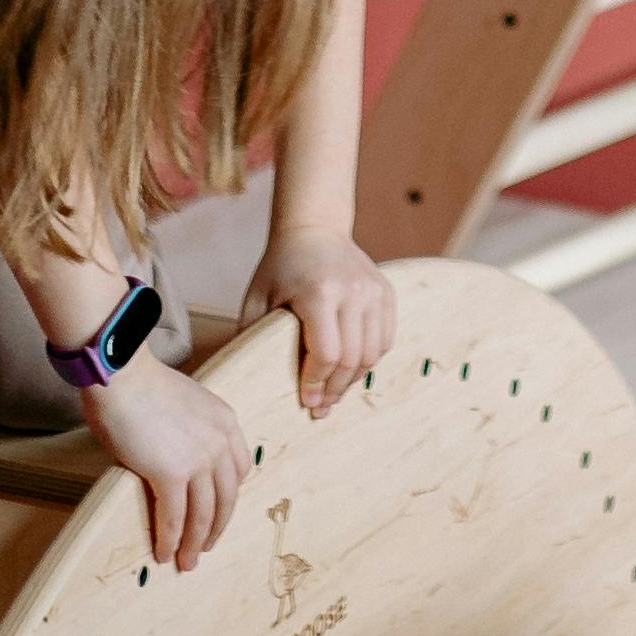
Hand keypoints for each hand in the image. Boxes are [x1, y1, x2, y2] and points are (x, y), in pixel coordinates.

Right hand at [83, 346, 248, 569]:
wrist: (121, 375)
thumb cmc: (139, 384)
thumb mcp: (184, 403)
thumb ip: (190, 432)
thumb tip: (173, 459)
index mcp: (226, 422)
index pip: (240, 469)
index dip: (228, 495)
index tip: (218, 511)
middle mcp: (220, 443)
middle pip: (226, 498)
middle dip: (215, 528)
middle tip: (204, 548)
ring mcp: (199, 460)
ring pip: (203, 514)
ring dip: (194, 543)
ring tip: (186, 562)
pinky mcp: (172, 474)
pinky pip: (174, 517)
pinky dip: (170, 539)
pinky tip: (164, 553)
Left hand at [252, 228, 396, 417]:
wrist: (314, 228)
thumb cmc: (281, 266)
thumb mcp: (258, 297)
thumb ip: (253, 336)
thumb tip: (249, 379)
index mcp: (319, 291)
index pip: (326, 353)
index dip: (316, 384)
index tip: (307, 402)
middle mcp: (352, 291)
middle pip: (352, 358)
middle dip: (335, 389)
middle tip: (321, 407)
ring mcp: (373, 290)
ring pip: (373, 353)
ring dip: (354, 379)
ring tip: (335, 391)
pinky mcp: (386, 292)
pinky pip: (385, 339)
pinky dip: (370, 359)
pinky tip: (350, 367)